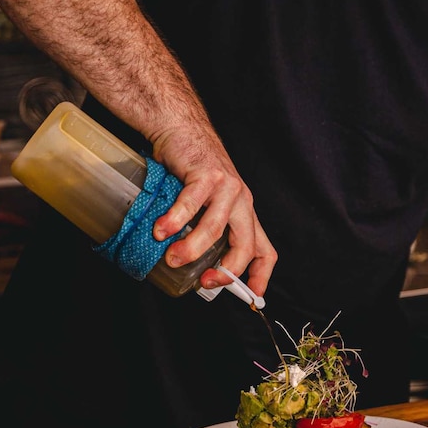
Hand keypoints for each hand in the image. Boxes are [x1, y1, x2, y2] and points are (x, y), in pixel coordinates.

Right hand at [149, 124, 276, 296]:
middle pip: (246, 246)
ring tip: (171, 258)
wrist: (180, 128)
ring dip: (192, 248)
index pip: (265, 251)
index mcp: (245, 214)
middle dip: (226, 271)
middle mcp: (243, 202)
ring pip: (215, 228)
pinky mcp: (208, 174)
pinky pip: (192, 203)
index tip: (250, 298)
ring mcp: (228, 187)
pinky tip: (161, 231)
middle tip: (203, 282)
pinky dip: (176, 220)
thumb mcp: (207, 204)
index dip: (261, 277)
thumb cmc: (190, 170)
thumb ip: (204, 230)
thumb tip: (188, 267)